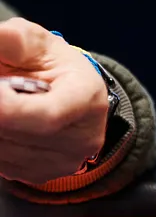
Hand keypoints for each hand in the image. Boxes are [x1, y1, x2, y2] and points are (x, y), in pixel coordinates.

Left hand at [0, 18, 109, 184]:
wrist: (71, 98)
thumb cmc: (53, 67)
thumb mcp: (38, 44)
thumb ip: (13, 40)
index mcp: (87, 99)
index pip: (46, 116)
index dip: (8, 108)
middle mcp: (81, 138)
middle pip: (15, 134)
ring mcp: (62, 162)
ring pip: (3, 150)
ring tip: (4, 99)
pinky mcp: (41, 176)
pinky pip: (1, 163)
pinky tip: (4, 121)